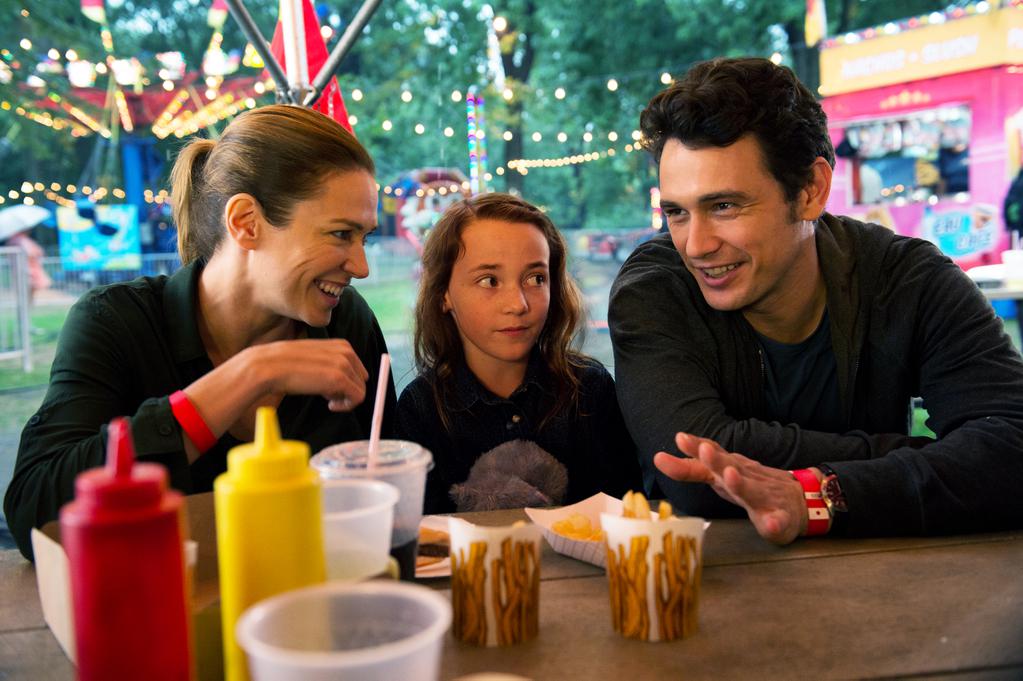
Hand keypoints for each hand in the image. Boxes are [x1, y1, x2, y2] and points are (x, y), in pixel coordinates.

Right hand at [251, 339, 369, 411]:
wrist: (269, 367)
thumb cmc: (287, 365)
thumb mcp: (314, 358)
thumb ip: (331, 364)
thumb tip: (344, 382)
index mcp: (342, 345)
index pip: (358, 368)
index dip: (347, 381)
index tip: (330, 389)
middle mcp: (346, 351)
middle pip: (361, 379)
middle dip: (347, 389)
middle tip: (326, 395)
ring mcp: (344, 364)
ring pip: (360, 389)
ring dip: (344, 398)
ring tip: (325, 398)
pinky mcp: (340, 379)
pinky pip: (358, 398)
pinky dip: (346, 406)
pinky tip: (330, 405)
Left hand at [653, 432, 807, 544]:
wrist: (800, 500)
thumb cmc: (750, 487)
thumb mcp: (720, 475)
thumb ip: (693, 467)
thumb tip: (659, 458)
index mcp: (728, 471)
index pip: (708, 459)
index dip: (694, 449)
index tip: (679, 437)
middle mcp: (745, 479)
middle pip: (729, 467)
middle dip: (716, 459)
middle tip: (704, 450)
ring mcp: (764, 497)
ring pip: (752, 490)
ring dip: (741, 484)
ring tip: (731, 476)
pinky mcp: (781, 517)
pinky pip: (778, 520)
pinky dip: (775, 522)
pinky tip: (772, 523)